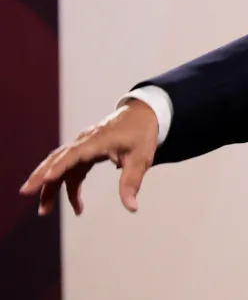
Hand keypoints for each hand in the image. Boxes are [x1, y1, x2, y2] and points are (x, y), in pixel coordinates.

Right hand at [19, 99, 159, 215]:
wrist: (143, 114)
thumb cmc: (142, 134)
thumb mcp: (141, 158)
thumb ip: (132, 182)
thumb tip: (132, 207)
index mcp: (98, 140)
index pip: (74, 154)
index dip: (60, 166)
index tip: (46, 178)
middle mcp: (85, 142)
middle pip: (57, 158)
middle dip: (40, 176)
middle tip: (26, 192)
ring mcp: (83, 146)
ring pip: (60, 165)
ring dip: (51, 186)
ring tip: (44, 210)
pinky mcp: (85, 152)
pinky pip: (71, 170)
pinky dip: (70, 186)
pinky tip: (77, 205)